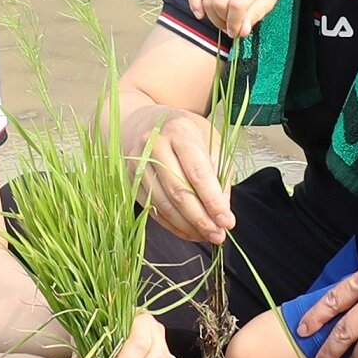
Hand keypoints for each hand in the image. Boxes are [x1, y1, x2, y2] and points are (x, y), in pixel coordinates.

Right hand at [136, 109, 237, 246]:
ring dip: (186, 226)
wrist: (141, 122)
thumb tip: (222, 211)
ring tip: (206, 236)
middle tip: (218, 235)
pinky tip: (188, 231)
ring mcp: (138, 163)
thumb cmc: (183, 131)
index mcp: (179, 132)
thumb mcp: (210, 140)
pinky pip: (152, 209)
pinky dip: (171, 224)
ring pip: (164, 204)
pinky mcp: (130, 180)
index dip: (213, 200)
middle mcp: (154, 146)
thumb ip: (219, 173)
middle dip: (200, 218)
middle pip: (178, 191)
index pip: (198, 172)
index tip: (227, 221)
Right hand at [183, 0, 288, 39]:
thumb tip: (241, 31)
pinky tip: (199, 13)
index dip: (234, 23)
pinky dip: (194, 2)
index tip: (236, 32)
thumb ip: (254, 15)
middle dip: (222, 21)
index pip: (237, 5)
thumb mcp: (269, 1)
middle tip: (230, 27)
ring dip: (212, 16)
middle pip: (219, 3)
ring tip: (222, 20)